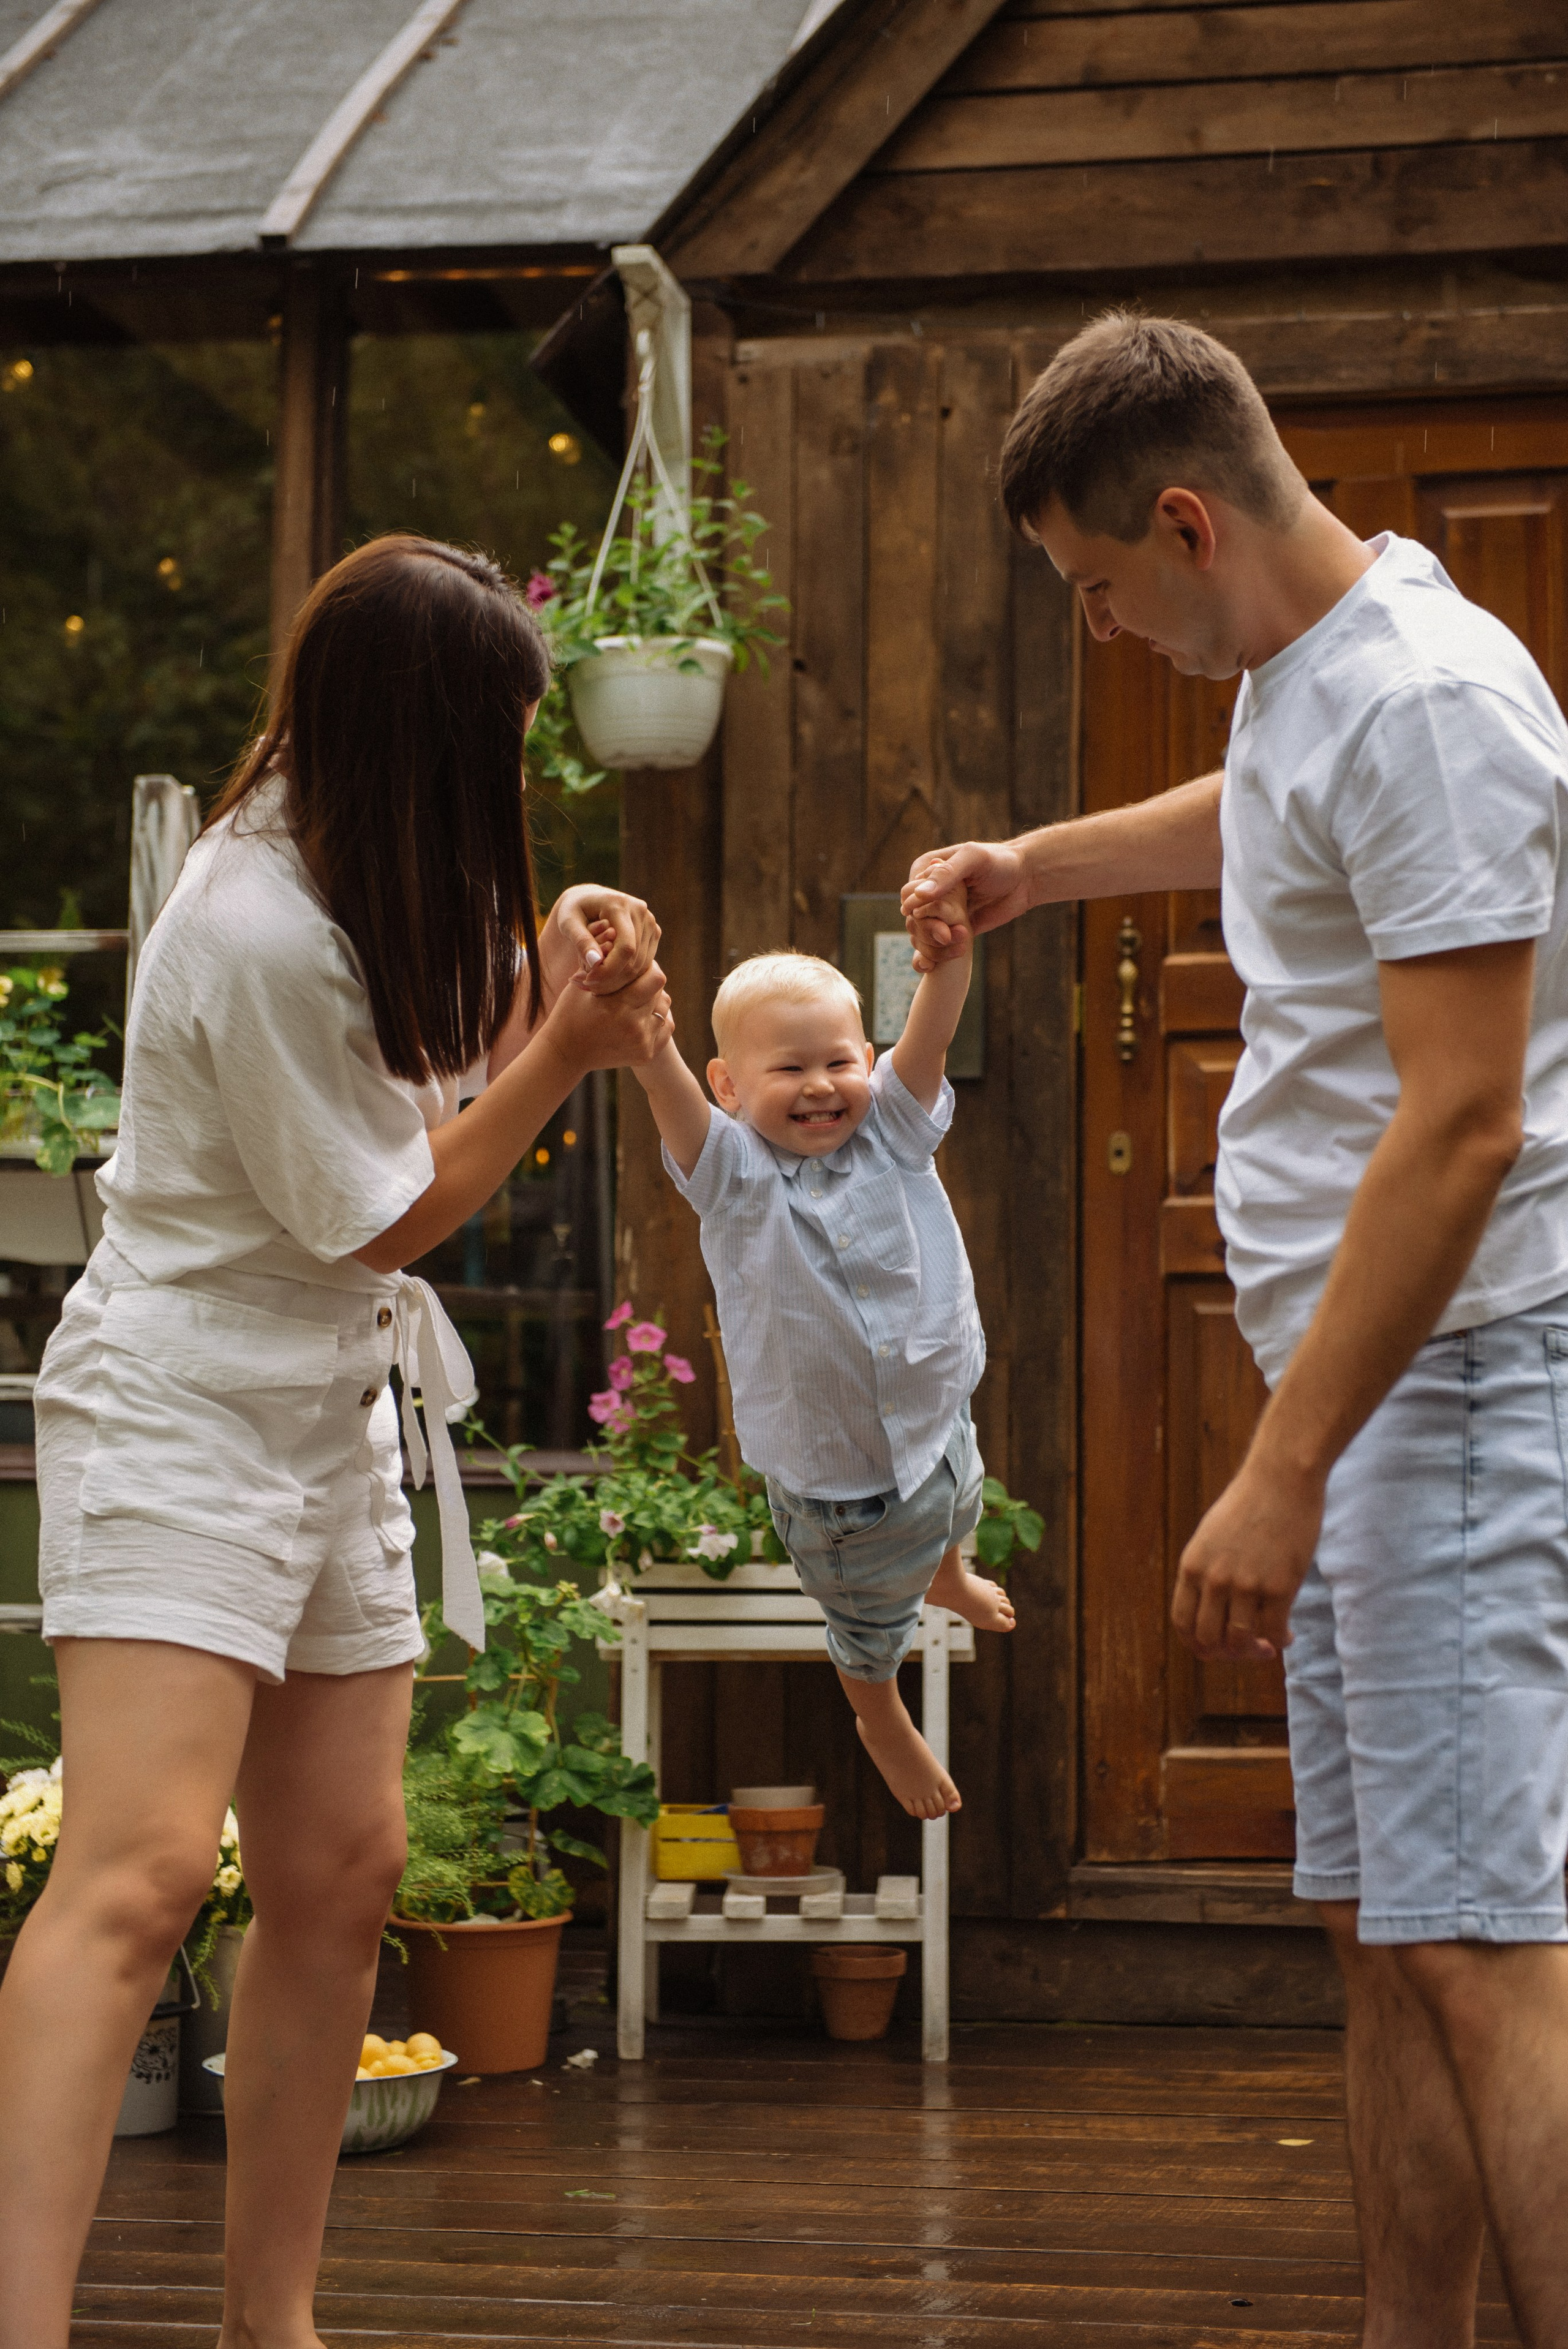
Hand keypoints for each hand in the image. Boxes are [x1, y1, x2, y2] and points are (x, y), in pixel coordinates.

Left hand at [540, 886, 660, 1004]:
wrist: (590, 898)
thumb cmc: (574, 909)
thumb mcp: (568, 922)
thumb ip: (581, 941)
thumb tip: (595, 962)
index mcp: (621, 905)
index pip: (626, 948)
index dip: (609, 970)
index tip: (588, 979)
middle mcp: (641, 913)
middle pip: (635, 960)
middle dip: (611, 979)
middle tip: (587, 985)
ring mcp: (650, 923)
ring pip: (641, 966)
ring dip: (618, 981)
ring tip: (594, 982)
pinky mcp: (653, 933)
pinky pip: (644, 964)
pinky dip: (626, 976)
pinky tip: (606, 977)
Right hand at [543, 957, 672, 1074]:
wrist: (566, 1052)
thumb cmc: (571, 1011)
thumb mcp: (582, 984)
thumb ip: (601, 961)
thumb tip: (614, 930)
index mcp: (617, 1007)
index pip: (655, 978)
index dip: (647, 968)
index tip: (637, 967)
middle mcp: (633, 1027)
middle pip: (661, 993)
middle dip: (649, 984)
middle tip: (637, 980)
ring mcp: (641, 1043)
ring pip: (664, 1009)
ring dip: (653, 1001)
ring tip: (637, 998)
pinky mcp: (646, 1054)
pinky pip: (666, 1027)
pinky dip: (656, 1019)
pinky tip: (640, 1014)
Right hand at [901, 842, 1030, 970]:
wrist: (1025, 879)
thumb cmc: (1001, 862)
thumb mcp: (974, 859)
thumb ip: (947, 874)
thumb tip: (920, 896)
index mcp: (927, 870)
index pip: (909, 893)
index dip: (917, 908)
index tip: (935, 917)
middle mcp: (930, 892)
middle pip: (912, 917)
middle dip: (926, 930)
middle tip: (947, 936)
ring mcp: (941, 912)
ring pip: (921, 934)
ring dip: (932, 945)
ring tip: (957, 945)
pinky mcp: (953, 929)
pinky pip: (936, 945)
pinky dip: (932, 956)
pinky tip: (931, 966)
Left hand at [1170, 1456, 1323, 1661]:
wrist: (1281, 1478)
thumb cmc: (1250, 1503)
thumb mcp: (1211, 1536)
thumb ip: (1208, 1570)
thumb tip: (1215, 1609)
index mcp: (1191, 1566)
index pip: (1182, 1623)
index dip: (1196, 1645)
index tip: (1215, 1649)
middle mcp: (1213, 1579)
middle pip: (1209, 1639)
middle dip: (1226, 1653)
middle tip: (1246, 1649)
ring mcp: (1246, 1585)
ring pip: (1241, 1641)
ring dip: (1254, 1652)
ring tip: (1268, 1645)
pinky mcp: (1279, 1587)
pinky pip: (1274, 1631)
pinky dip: (1280, 1640)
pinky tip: (1288, 1635)